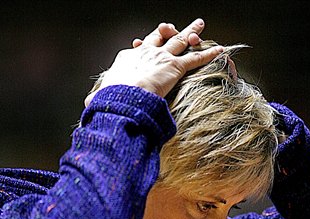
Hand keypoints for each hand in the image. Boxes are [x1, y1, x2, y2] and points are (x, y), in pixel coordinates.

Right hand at [84, 18, 222, 105]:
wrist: (124, 96)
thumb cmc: (110, 99)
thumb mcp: (99, 97)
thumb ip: (97, 99)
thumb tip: (88, 104)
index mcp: (127, 59)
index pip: (138, 50)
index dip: (142, 46)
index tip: (141, 44)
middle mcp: (146, 53)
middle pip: (159, 38)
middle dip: (168, 30)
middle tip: (172, 25)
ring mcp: (162, 58)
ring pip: (180, 41)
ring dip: (191, 32)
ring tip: (199, 24)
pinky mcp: (176, 67)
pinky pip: (196, 58)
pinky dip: (209, 54)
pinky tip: (221, 49)